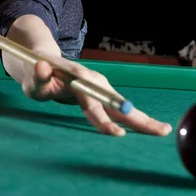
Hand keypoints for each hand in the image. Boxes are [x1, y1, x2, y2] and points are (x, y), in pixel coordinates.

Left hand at [22, 57, 172, 136]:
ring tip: (163, 130)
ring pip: (123, 105)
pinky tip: (150, 127)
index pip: (93, 102)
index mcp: (79, 78)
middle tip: (161, 131)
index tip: (116, 134)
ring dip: (143, 118)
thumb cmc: (36, 74)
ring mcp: (101, 85)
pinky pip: (120, 107)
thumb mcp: (32, 79)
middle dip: (138, 118)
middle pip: (118, 103)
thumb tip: (41, 67)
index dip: (104, 119)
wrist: (43, 61)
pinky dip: (135, 117)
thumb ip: (37, 76)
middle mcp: (95, 80)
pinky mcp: (103, 91)